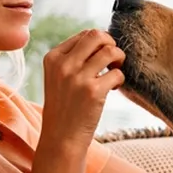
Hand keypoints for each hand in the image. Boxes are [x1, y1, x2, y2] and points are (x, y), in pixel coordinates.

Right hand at [39, 29, 124, 153]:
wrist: (61, 138)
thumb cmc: (64, 107)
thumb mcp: (58, 77)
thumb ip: (73, 58)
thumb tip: (102, 39)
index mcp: (53, 57)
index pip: (84, 35)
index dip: (99, 42)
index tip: (102, 57)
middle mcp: (63, 65)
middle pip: (97, 36)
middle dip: (111, 43)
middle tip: (113, 59)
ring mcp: (78, 77)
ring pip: (110, 51)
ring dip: (119, 58)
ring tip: (116, 70)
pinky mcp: (93, 91)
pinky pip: (117, 73)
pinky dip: (120, 79)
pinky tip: (113, 88)